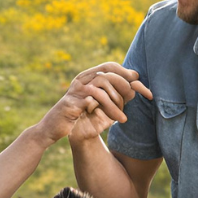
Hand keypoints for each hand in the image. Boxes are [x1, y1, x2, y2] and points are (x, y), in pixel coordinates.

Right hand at [37, 63, 152, 144]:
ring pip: (102, 84)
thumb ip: (117, 96)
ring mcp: (76, 89)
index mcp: (88, 77)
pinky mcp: (72, 102)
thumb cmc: (83, 118)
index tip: (140, 82)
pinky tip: (116, 120)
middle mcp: (81, 80)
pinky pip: (95, 99)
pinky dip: (109, 109)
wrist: (58, 131)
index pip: (109, 66)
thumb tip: (136, 86)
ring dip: (116, 101)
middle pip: (108, 72)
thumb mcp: (103, 106)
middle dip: (123, 84)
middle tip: (134, 97)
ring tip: (123, 118)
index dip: (125, 72)